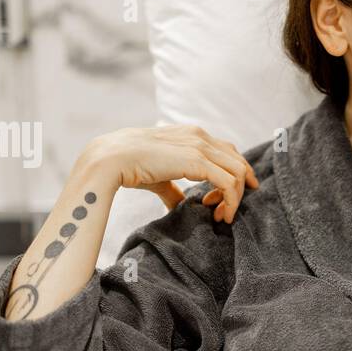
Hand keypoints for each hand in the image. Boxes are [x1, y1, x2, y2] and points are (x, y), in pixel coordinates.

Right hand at [78, 124, 258, 222]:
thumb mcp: (159, 176)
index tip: (229, 197)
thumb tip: (179, 205)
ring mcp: (200, 147)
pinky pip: (229, 183)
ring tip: (221, 216)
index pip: (227, 151)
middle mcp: (200, 136)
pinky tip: (221, 214)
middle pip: (238, 161)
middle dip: (240, 188)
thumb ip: (173, 189)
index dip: (235, 174)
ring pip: (238, 172)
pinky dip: (231, 201)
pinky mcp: (198, 161)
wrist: (111, 159)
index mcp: (192, 135)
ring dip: (236, 198)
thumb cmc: (129, 166)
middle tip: (227, 211)